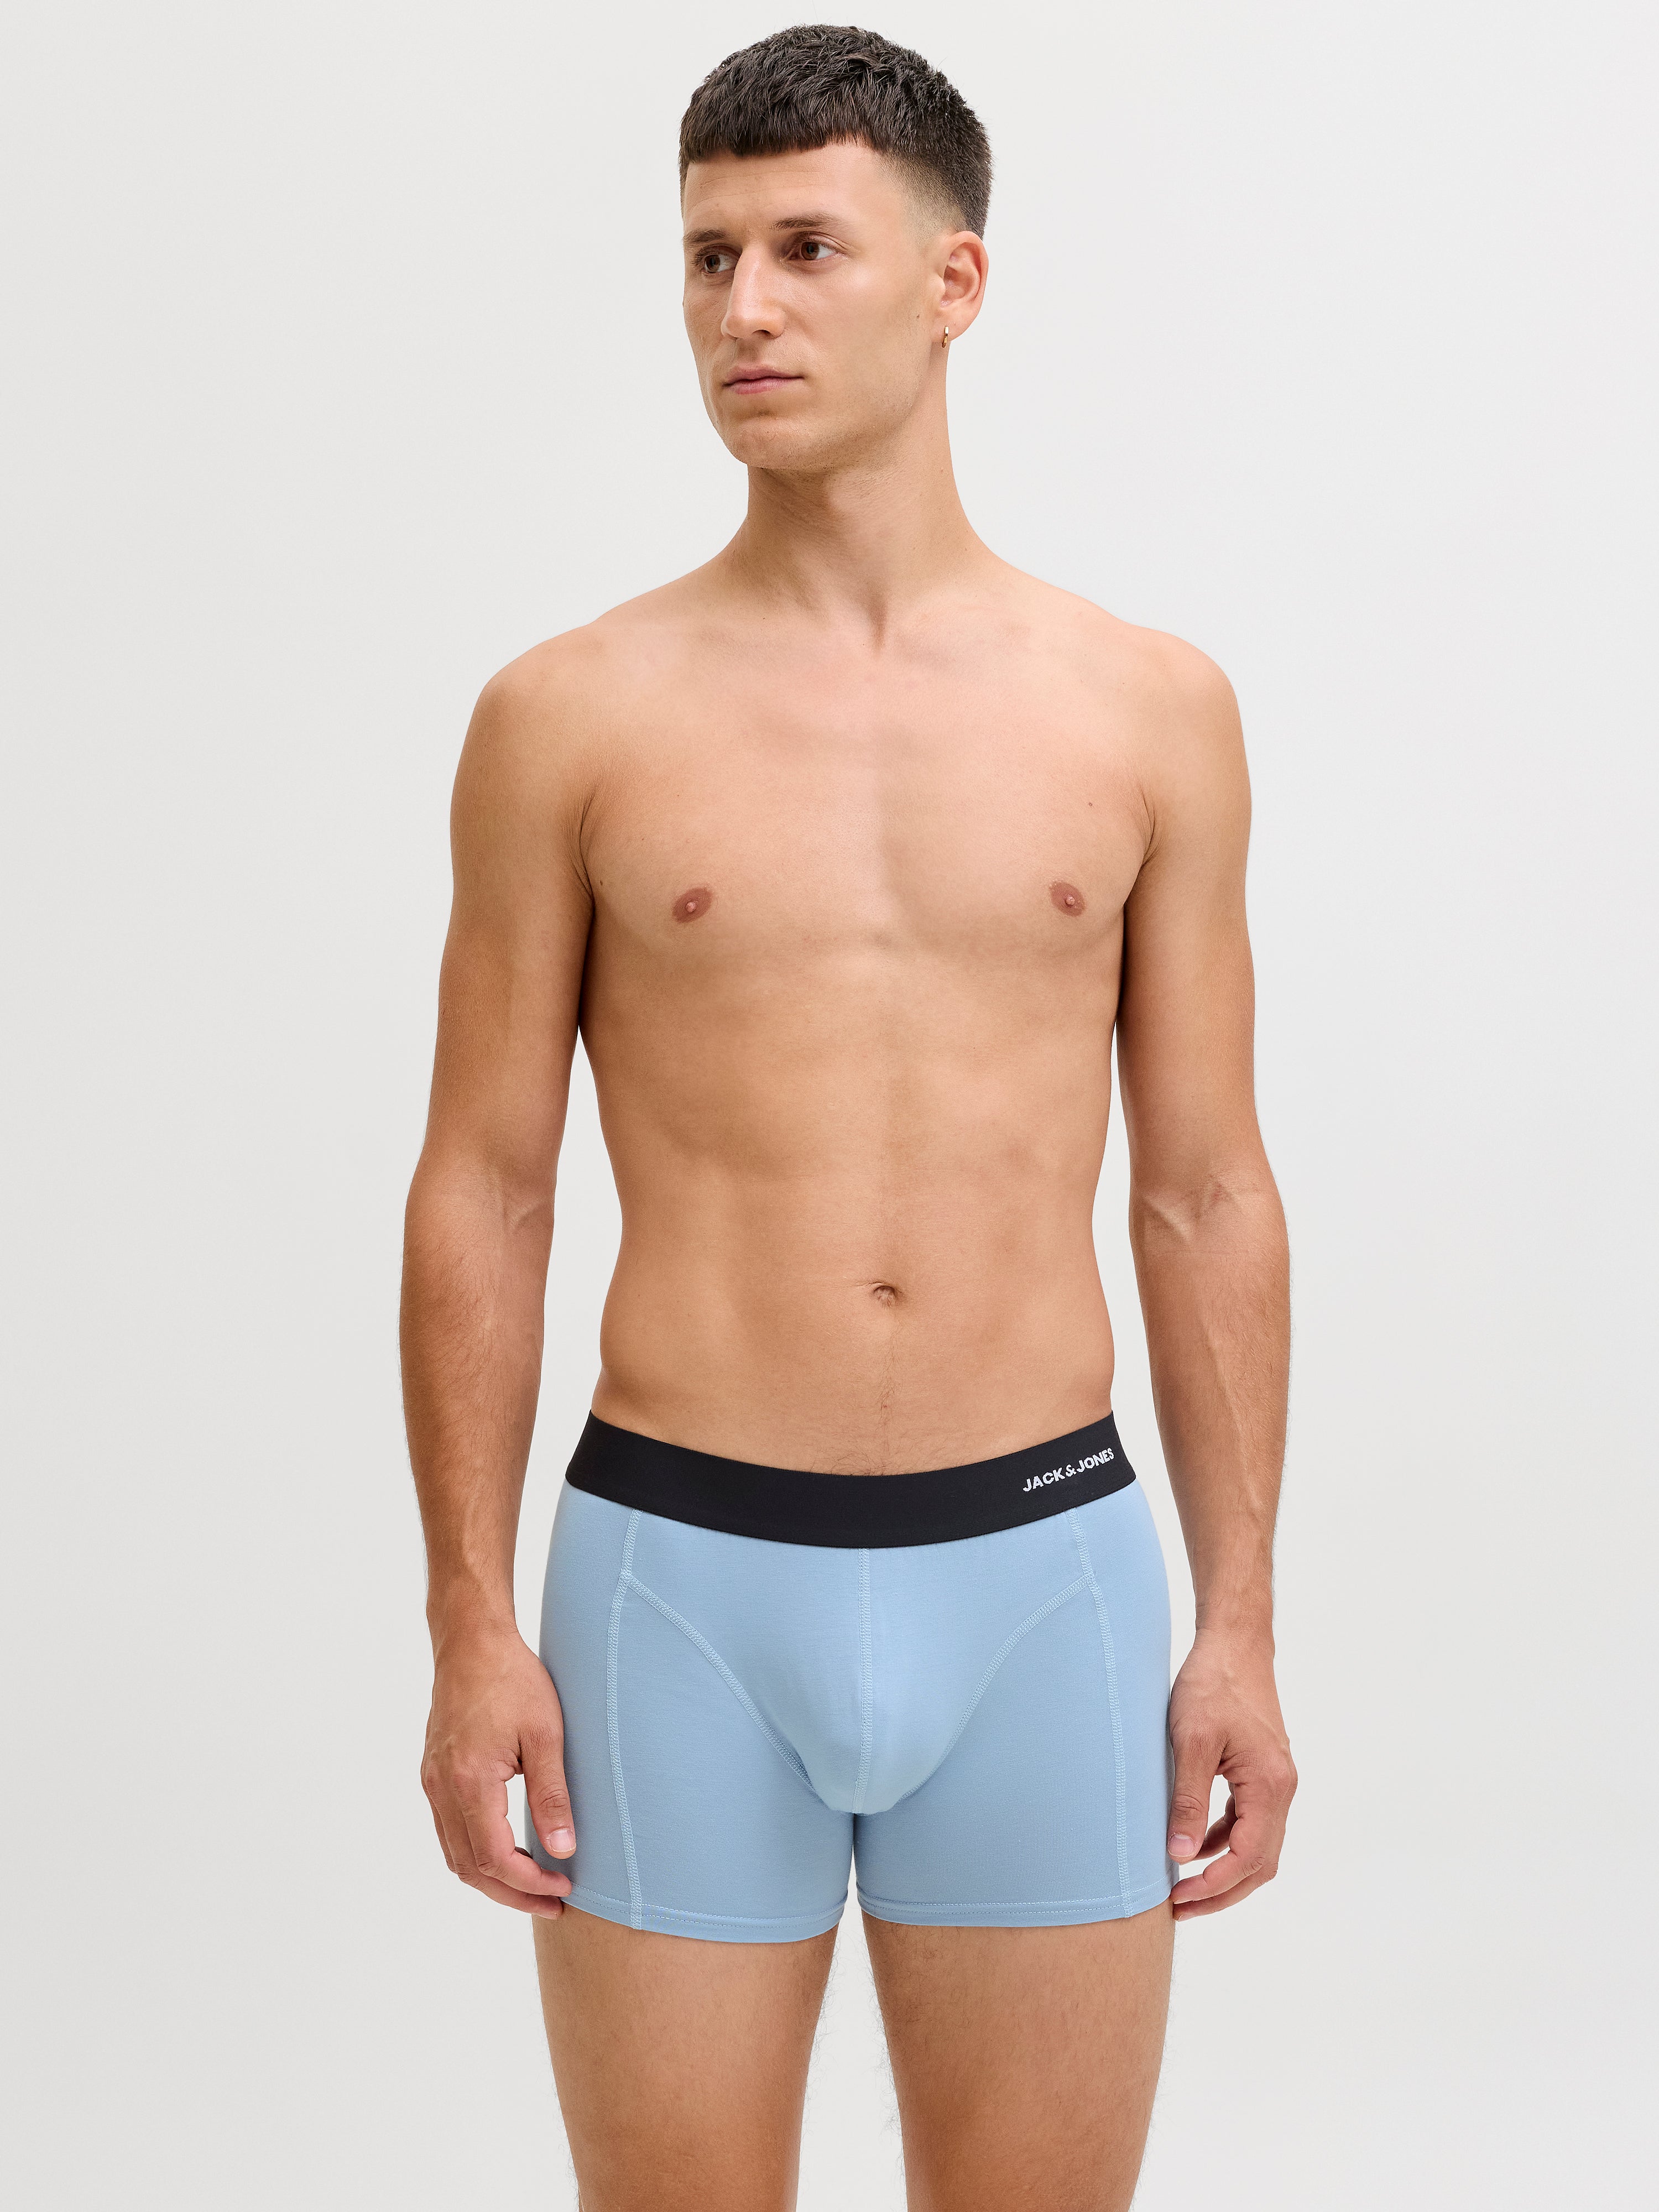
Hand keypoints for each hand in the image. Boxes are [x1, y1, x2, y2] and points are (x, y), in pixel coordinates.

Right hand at [421, 1623, 575, 1917]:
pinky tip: (508, 1851)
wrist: (471, 1642)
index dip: (529, 1883)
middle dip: (512, 1894)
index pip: (494, 1858)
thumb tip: (563, 1851)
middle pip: (470, 1868)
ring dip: (492, 1878)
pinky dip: (476, 1853)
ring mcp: (433, 1782)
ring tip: (534, 1885)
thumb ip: (552, 1795)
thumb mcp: (545, 1734)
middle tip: (553, 1903)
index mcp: (469, 1781)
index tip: (564, 1886)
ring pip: (455, 1855)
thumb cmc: (513, 1679)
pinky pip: (449, 1831)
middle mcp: (442, 1788)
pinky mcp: (434, 1774)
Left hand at [1166, 1628, 1295, 1920]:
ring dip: (1223, 1870)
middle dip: (1221, 1891)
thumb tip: (1181, 1854)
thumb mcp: (1190, 1741)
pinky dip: (1225, 1840)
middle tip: (1178, 1908)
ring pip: (1257, 1845)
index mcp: (1270, 1784)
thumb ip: (1189, 1799)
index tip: (1178, 1898)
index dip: (1215, 1886)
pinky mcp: (1262, 1771)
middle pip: (1259, 1862)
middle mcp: (1281, 1788)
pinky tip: (1194, 1844)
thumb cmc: (1212, 1683)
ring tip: (1181, 1886)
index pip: (1248, 1857)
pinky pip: (1249, 1821)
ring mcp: (1275, 1780)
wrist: (1234, 1643)